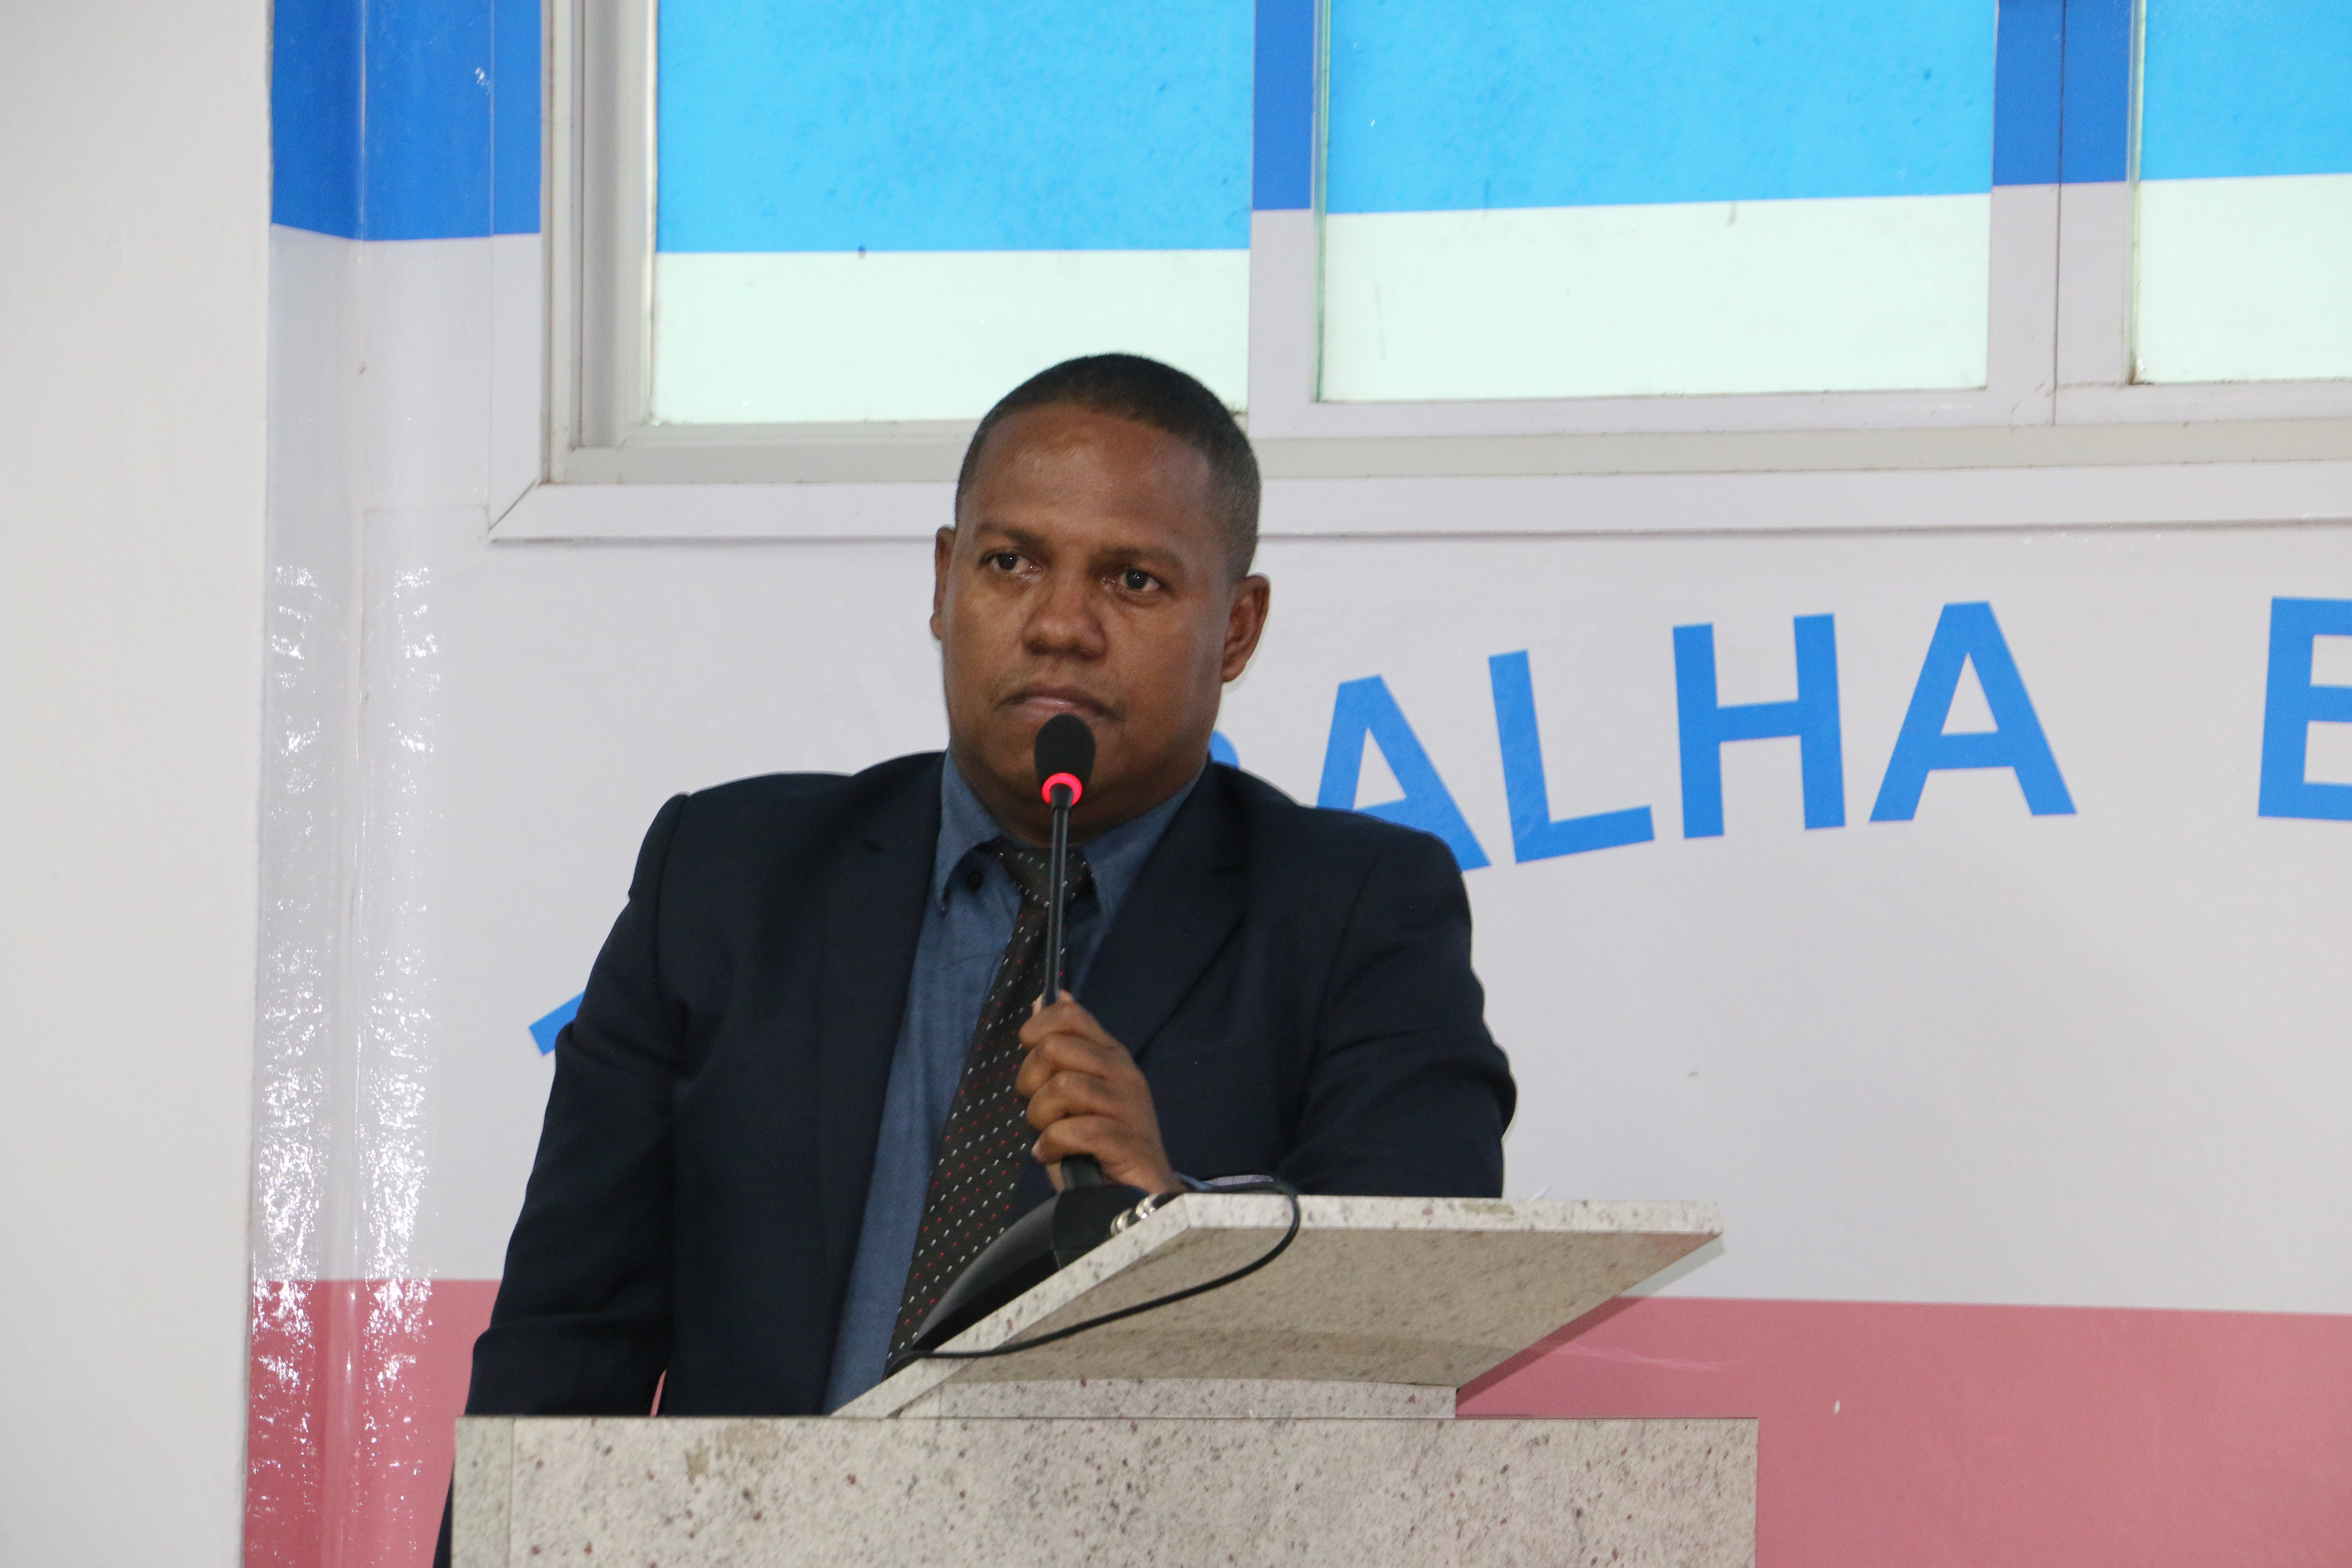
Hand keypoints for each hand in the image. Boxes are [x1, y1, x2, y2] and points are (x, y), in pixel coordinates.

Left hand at [1015, 997, 1181, 1194]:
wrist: (1139, 1194)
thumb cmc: (1100, 1145)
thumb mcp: (1076, 1090)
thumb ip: (1062, 1047)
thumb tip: (1045, 999)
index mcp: (1110, 1055)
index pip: (1070, 1016)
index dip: (1037, 1029)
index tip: (1029, 1054)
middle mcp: (1122, 1073)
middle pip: (1055, 1048)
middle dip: (1030, 1079)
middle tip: (1038, 1108)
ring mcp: (1127, 1106)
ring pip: (1062, 1086)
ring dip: (1040, 1116)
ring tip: (1048, 1135)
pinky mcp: (1126, 1141)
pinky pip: (1073, 1130)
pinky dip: (1051, 1145)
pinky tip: (1052, 1155)